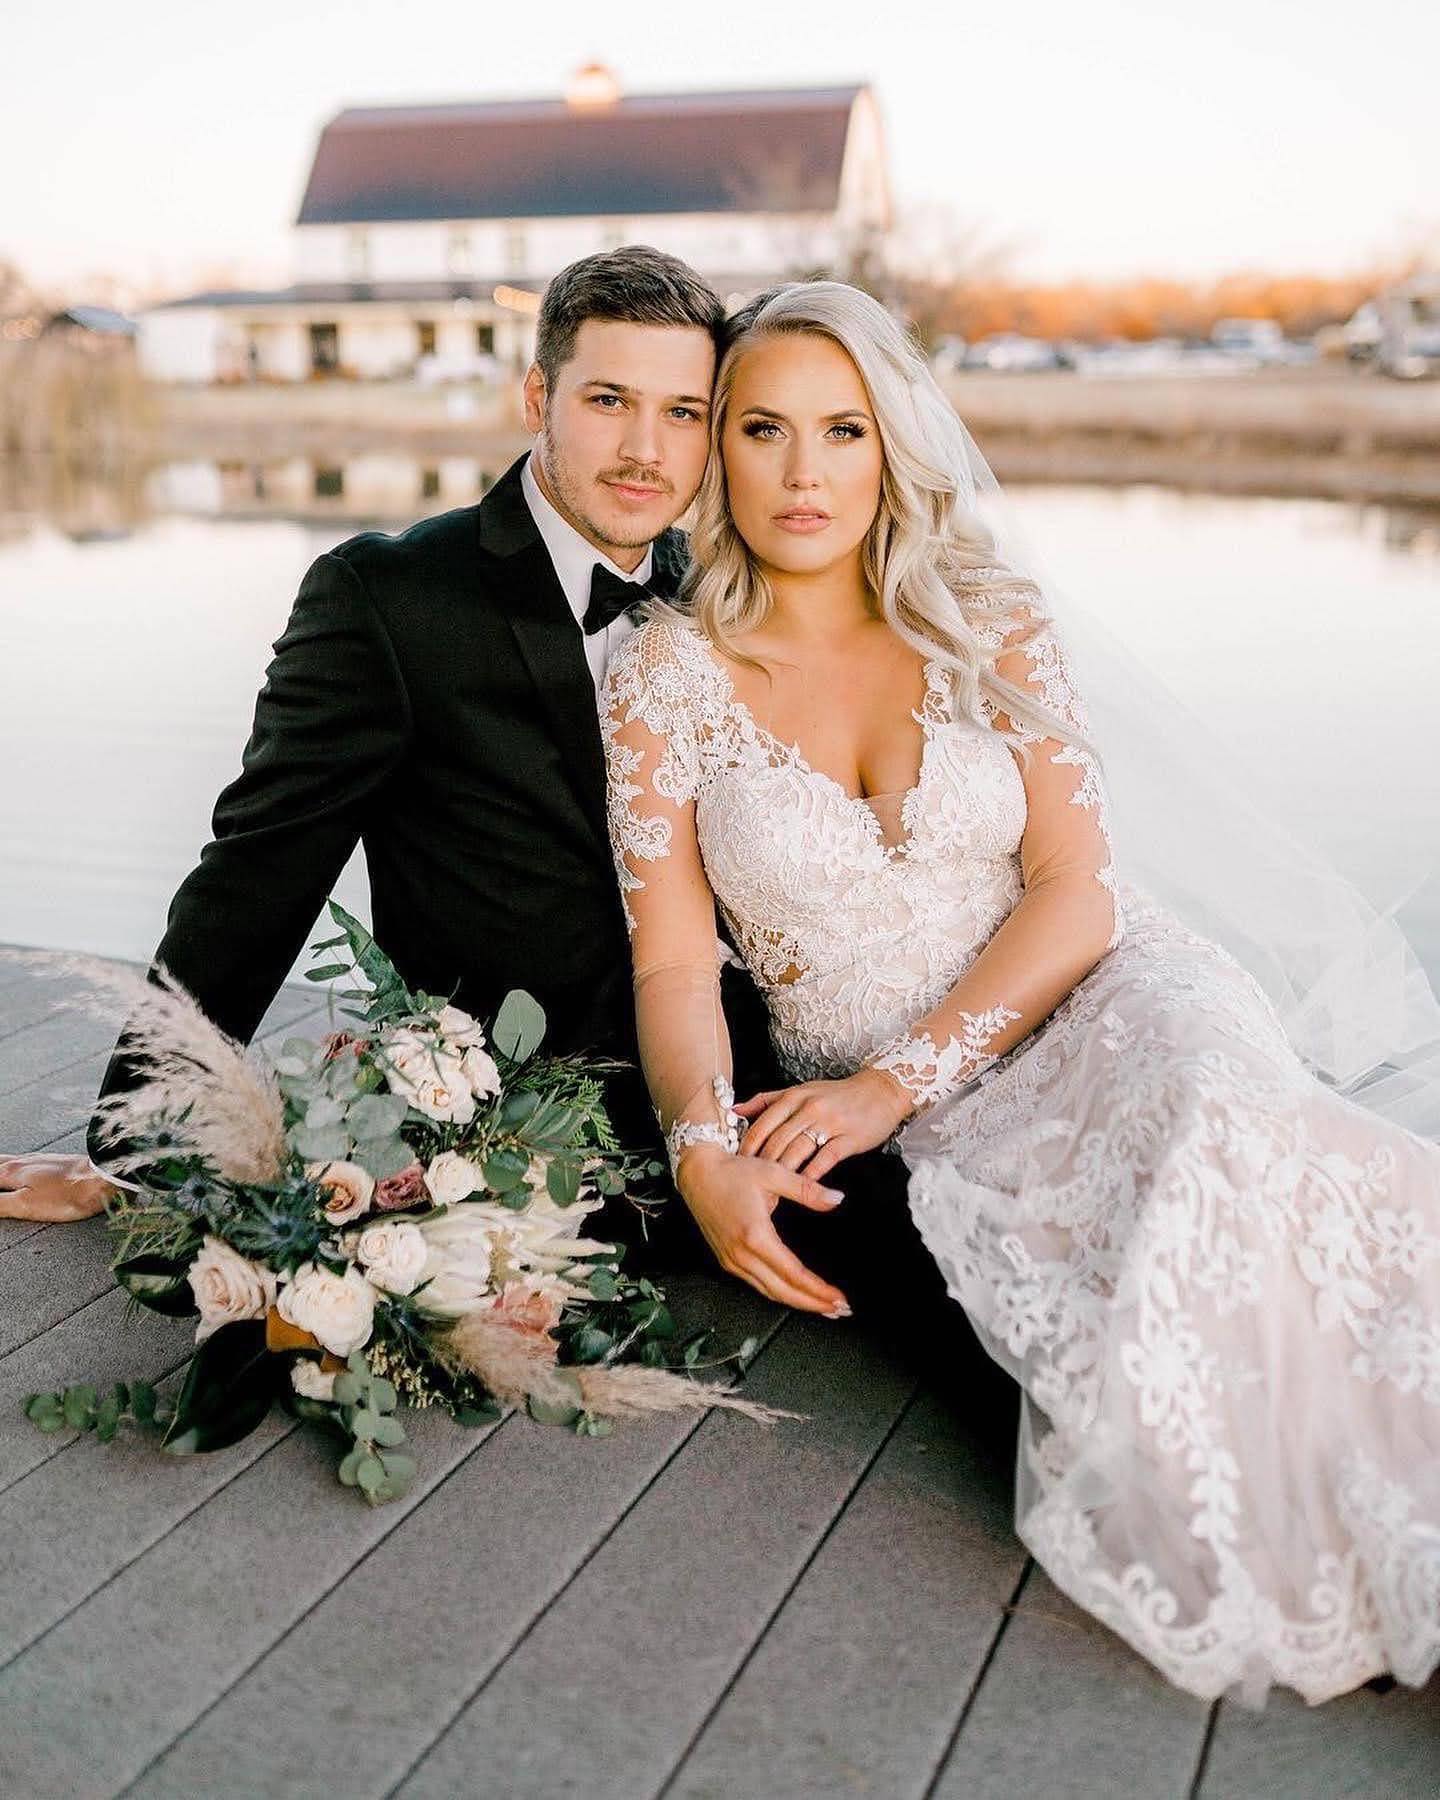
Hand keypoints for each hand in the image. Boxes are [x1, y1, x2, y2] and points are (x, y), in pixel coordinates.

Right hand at [0, 1154, 114, 1221]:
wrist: (104, 1178)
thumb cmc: (68, 1193)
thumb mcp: (25, 1205)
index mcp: (11, 1171)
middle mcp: (22, 1161)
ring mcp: (39, 1160)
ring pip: (7, 1160)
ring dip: (0, 1166)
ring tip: (0, 1171)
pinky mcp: (54, 1162)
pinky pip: (22, 1161)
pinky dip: (10, 1164)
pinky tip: (16, 1167)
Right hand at [675, 1144, 851, 1317]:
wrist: (697, 1174)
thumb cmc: (731, 1172)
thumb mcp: (773, 1173)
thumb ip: (807, 1189)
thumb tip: (836, 1199)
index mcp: (755, 1235)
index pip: (794, 1274)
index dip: (819, 1290)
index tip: (839, 1298)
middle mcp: (741, 1254)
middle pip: (783, 1292)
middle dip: (814, 1304)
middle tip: (840, 1310)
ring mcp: (732, 1261)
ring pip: (769, 1293)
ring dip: (798, 1303)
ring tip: (823, 1307)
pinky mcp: (727, 1261)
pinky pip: (757, 1286)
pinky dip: (780, 1294)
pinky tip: (795, 1294)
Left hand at [733, 1068, 914, 1182]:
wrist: (880, 1091)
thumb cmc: (837, 1094)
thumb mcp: (800, 1090)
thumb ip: (767, 1100)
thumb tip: (734, 1110)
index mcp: (794, 1096)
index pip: (762, 1124)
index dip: (747, 1147)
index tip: (737, 1166)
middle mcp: (809, 1108)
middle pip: (777, 1140)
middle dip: (761, 1165)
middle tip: (750, 1185)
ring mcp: (829, 1122)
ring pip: (798, 1150)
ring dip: (783, 1172)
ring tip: (771, 1191)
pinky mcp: (849, 1137)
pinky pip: (825, 1158)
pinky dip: (811, 1174)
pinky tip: (802, 1186)